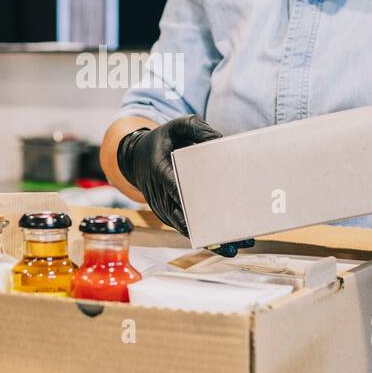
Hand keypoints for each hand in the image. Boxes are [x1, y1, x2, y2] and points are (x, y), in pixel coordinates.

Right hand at [116, 116, 252, 256]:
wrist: (136, 157)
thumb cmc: (161, 140)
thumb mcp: (177, 125)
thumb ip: (197, 128)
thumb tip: (220, 139)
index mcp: (160, 170)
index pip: (174, 188)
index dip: (191, 202)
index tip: (210, 214)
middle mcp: (158, 193)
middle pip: (183, 216)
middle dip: (208, 230)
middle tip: (234, 239)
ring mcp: (161, 207)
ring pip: (184, 228)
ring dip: (209, 239)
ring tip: (235, 246)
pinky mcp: (166, 214)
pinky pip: (184, 228)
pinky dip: (202, 237)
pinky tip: (225, 244)